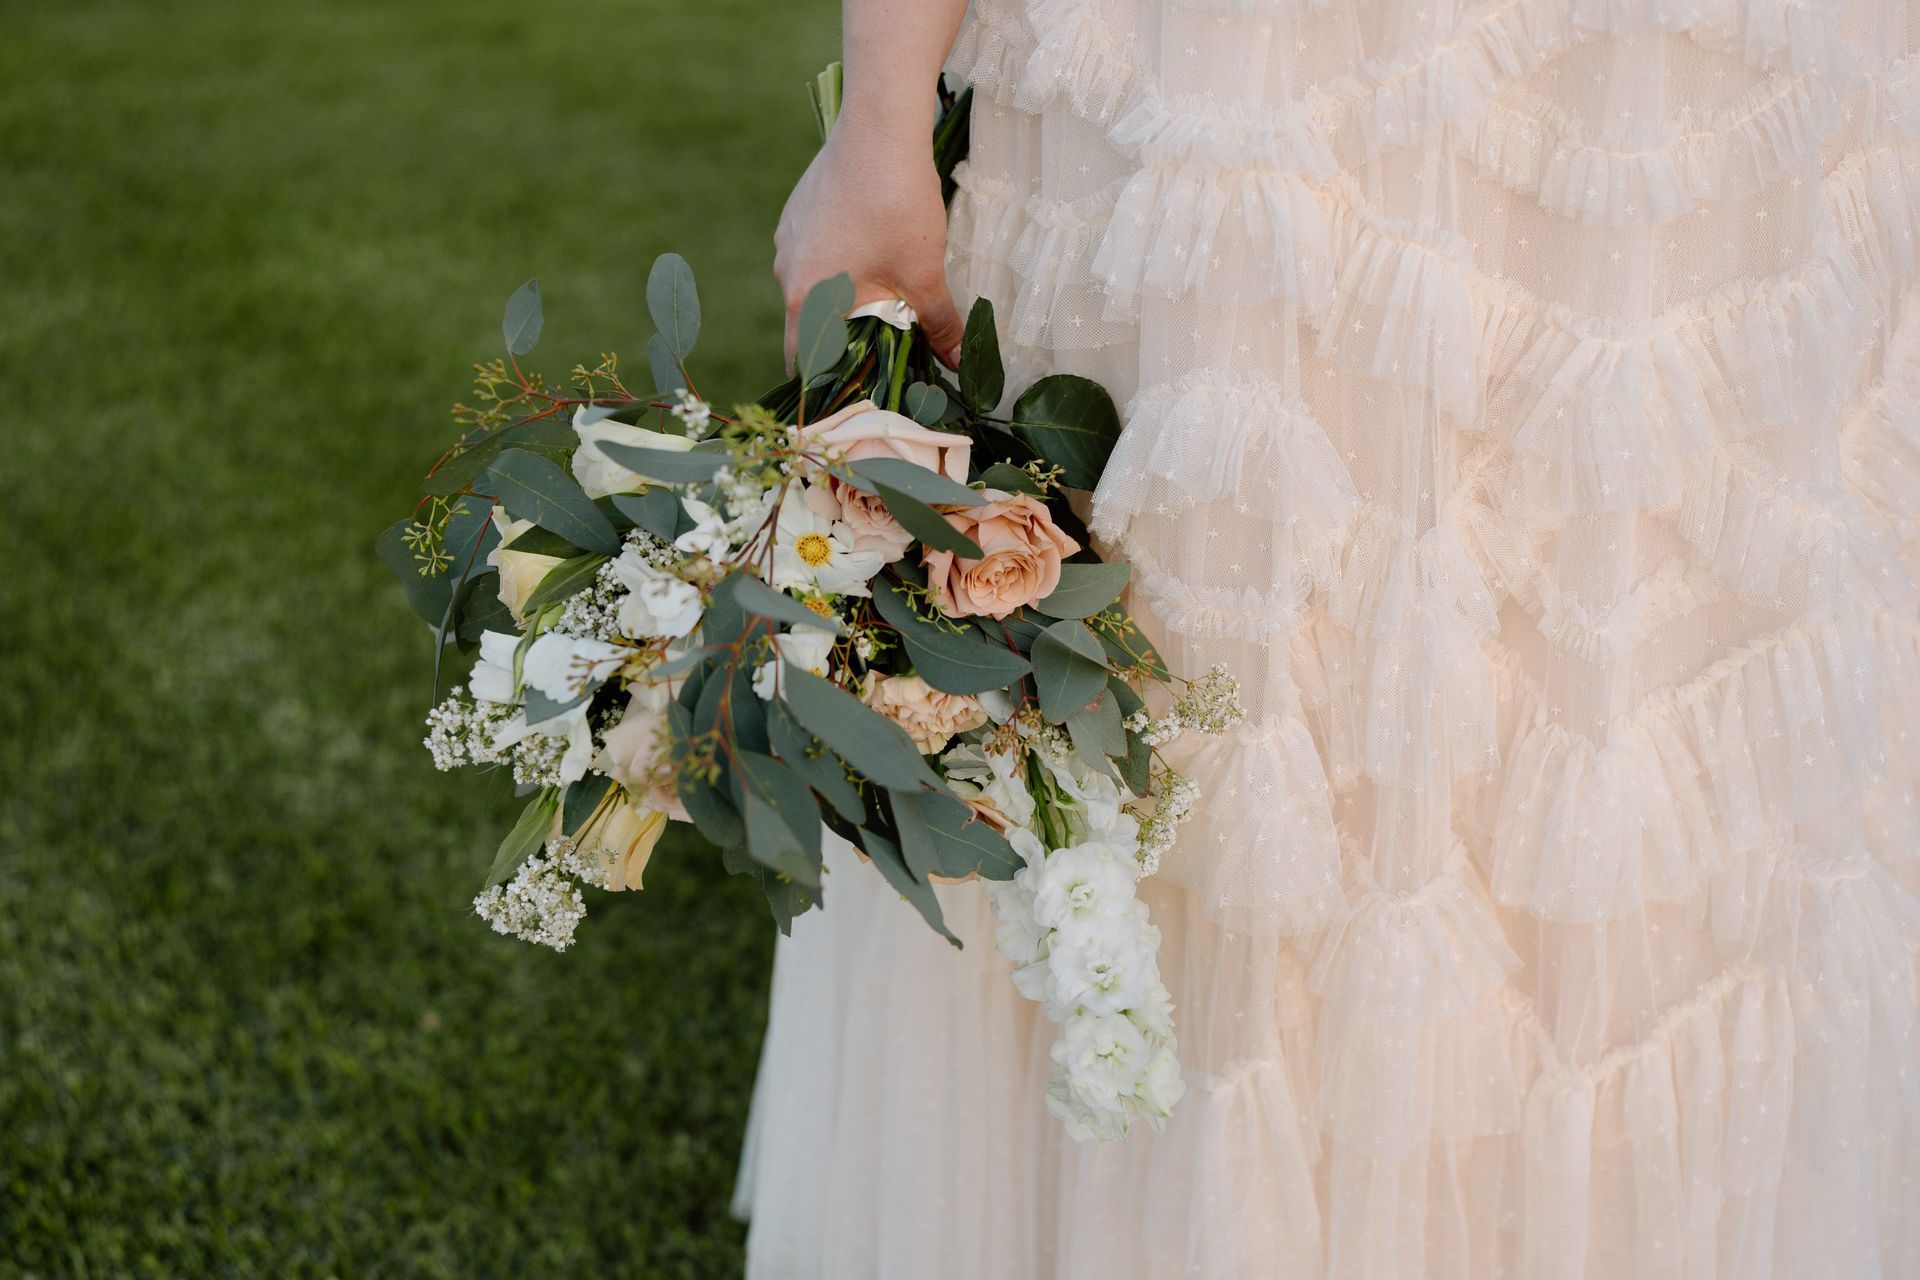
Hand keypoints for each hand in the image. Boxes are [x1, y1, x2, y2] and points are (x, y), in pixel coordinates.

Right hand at [775, 116, 964, 369]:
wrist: (879, 126)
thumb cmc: (897, 205)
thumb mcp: (924, 275)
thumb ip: (940, 326)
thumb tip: (961, 364)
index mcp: (805, 299)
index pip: (806, 363)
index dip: (830, 384)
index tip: (857, 394)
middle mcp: (786, 271)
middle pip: (811, 325)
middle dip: (846, 341)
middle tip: (886, 349)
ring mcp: (789, 239)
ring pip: (815, 288)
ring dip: (844, 301)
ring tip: (887, 301)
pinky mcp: (799, 212)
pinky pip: (816, 255)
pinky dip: (840, 266)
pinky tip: (875, 253)